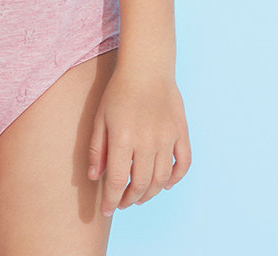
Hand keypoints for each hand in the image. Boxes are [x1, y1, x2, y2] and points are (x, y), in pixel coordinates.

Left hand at [87, 68, 190, 216]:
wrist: (146, 67)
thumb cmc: (118, 91)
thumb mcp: (100, 117)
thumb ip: (97, 149)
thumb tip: (94, 177)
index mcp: (123, 138)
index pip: (117, 181)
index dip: (111, 200)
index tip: (106, 210)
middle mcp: (146, 142)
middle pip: (141, 184)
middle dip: (129, 199)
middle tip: (122, 203)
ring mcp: (167, 138)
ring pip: (162, 179)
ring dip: (151, 193)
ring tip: (140, 196)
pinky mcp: (181, 132)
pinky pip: (183, 163)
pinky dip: (176, 178)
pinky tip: (166, 183)